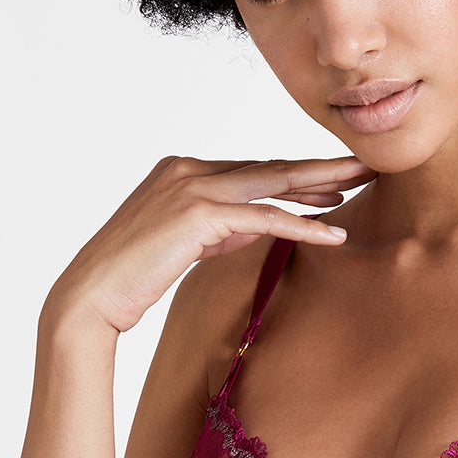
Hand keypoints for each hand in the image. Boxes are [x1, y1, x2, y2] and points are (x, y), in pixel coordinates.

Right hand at [45, 153, 376, 333]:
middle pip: (269, 166)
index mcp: (183, 169)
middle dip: (321, 165)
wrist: (91, 295)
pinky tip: (334, 234)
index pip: (253, 169)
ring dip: (322, 182)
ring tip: (362, 182)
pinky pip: (264, 218)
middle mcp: (188, 168)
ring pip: (272, 182)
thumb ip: (222, 226)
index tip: (337, 177)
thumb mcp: (187, 243)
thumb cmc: (134, 277)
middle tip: (366, 162)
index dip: (298, 174)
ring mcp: (192, 186)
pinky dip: (302, 225)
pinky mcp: (198, 214)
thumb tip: (264, 223)